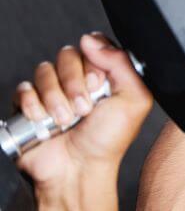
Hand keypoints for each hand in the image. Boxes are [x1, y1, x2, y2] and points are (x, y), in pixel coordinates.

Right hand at [10, 34, 152, 195]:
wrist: (77, 170)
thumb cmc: (107, 141)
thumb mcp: (133, 100)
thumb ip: (123, 64)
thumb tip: (93, 40)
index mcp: (106, 76)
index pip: (94, 45)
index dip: (94, 62)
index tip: (98, 85)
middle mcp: (79, 80)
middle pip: (68, 54)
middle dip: (75, 83)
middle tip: (84, 108)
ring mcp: (54, 91)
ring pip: (45, 70)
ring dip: (56, 98)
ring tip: (66, 120)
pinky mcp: (31, 104)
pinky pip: (24, 87)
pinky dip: (34, 104)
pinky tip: (44, 120)